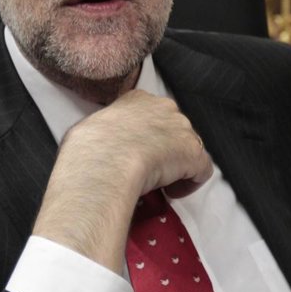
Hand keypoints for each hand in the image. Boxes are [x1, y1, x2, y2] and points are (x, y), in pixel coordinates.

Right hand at [31, 89, 213, 272]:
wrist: (106, 159)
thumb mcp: (90, 128)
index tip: (138, 153)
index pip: (152, 115)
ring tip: (159, 185)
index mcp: (138, 99)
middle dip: (165, 150)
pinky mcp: (194, 154)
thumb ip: (105, 131)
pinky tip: (171, 192)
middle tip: (150, 171)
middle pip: (173, 130)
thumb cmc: (90, 147)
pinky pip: (201, 171)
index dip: (148, 136)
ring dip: (176, 166)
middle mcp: (165, 107)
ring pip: (187, 150)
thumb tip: (100, 145)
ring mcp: (182, 129)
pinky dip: (189, 184)